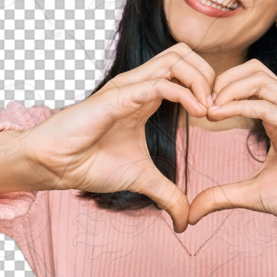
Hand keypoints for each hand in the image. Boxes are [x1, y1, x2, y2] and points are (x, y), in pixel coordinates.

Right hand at [18, 43, 213, 232]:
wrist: (56, 166)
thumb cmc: (91, 164)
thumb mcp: (142, 180)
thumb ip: (168, 196)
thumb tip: (184, 222)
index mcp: (146, 96)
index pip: (185, 69)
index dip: (209, 86)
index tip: (219, 117)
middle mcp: (139, 85)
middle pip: (184, 53)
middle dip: (209, 75)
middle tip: (218, 108)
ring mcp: (128, 88)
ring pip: (176, 59)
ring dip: (201, 80)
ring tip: (209, 110)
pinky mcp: (117, 98)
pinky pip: (158, 84)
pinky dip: (185, 94)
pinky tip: (197, 113)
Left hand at [187, 59, 276, 235]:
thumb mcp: (253, 195)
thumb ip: (222, 196)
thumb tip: (192, 211)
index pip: (248, 84)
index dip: (219, 91)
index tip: (196, 111)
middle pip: (252, 70)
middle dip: (221, 80)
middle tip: (198, 104)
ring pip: (260, 78)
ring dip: (227, 88)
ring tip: (207, 108)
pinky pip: (268, 104)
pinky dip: (240, 104)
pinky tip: (217, 114)